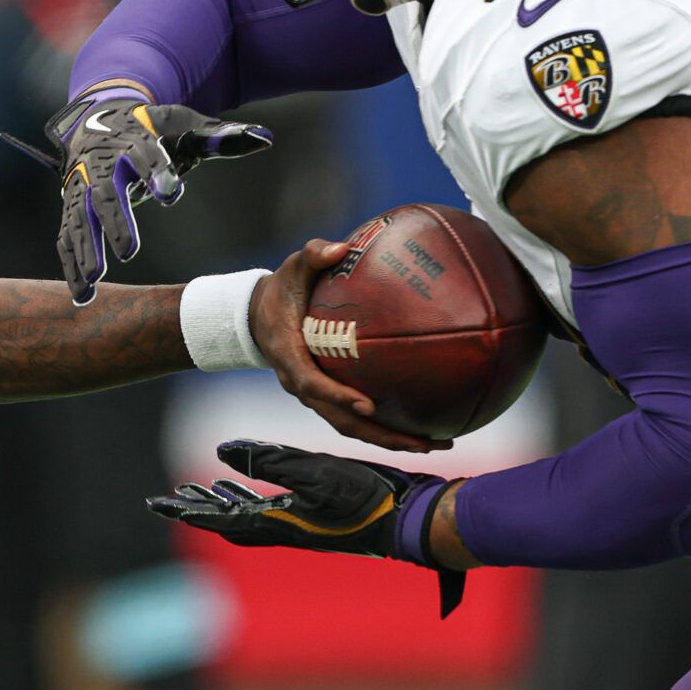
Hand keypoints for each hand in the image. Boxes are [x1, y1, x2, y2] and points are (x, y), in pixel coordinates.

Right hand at [42, 93, 271, 303]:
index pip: (143, 153)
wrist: (97, 117)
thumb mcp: (184, 125)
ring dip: (86, 248)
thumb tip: (262, 138)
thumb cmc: (151, 128)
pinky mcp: (71, 205)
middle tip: (129, 252)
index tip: (172, 192)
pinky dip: (71, 264)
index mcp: (133, 138)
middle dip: (116, 221)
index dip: (157, 171)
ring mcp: (82, 186)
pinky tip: (81, 295)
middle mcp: (102, 163)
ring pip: (80, 218)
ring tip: (94, 278)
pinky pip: (68, 236)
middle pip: (105, 192)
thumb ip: (220, 136)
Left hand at [148, 439, 465, 615]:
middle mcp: (282, 527)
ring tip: (201, 491)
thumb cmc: (363, 497)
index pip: (220, 518)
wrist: (406, 520)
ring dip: (220, 504)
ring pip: (246, 516)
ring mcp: (298, 524)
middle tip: (167, 501)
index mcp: (277, 522)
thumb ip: (269, 460)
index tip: (158, 505)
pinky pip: (267, 510)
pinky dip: (248, 497)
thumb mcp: (314, 472)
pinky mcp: (313, 517)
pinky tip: (248, 484)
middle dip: (196, 509)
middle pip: (226, 520)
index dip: (188, 511)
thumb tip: (221, 453)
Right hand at [251, 240, 450, 452]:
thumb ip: (313, 255)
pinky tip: (418, 425)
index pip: (311, 384)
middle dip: (381, 434)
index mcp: (289, 356)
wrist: (258, 315)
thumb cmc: (280, 290)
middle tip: (424, 442)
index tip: (368, 405)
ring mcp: (314, 394)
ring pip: (349, 425)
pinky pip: (353, 417)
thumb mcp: (290, 267)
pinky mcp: (325, 395)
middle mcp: (300, 383)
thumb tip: (341, 246)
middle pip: (340, 420)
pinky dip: (383, 425)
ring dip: (389, 438)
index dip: (337, 397)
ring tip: (432, 443)